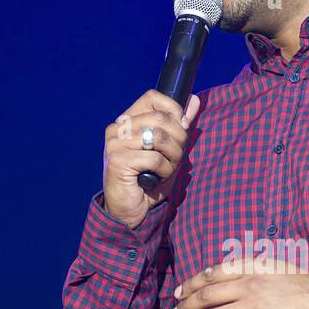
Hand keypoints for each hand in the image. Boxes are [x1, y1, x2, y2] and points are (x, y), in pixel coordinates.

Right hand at [102, 91, 200, 229]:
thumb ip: (179, 125)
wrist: (129, 212)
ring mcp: (114, 144)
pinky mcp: (117, 161)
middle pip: (161, 118)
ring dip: (173, 157)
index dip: (174, 110)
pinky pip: (154, 158)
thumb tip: (194, 100)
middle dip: (179, 139)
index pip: (152, 97)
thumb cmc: (149, 180)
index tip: (182, 128)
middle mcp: (117, 129)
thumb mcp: (169, 150)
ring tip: (166, 169)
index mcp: (126, 121)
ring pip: (159, 137)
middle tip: (176, 158)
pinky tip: (157, 178)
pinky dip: (165, 170)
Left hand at [171, 258, 308, 308]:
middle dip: (186, 307)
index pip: (212, 273)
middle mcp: (250, 284)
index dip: (191, 283)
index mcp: (253, 267)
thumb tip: (238, 279)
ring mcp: (255, 306)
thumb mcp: (280, 270)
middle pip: (206, 295)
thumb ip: (258, 271)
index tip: (179, 293)